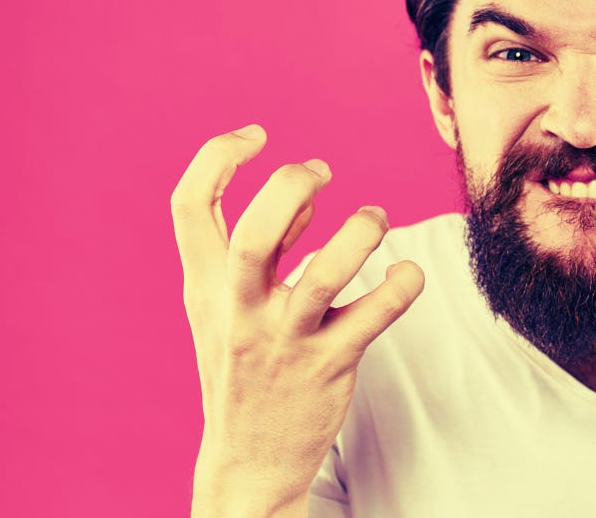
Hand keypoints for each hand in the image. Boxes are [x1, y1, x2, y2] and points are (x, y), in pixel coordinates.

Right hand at [170, 125, 423, 515]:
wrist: (248, 460)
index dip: (217, 156)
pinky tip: (407, 274)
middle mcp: (238, 308)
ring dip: (359, 234)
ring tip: (375, 219)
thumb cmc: (245, 364)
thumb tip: (306, 196)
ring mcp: (284, 339)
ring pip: (323, 275)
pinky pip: (374, 316)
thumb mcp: (227, 306)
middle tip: (322, 172)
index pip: (188, 204)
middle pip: (253, 234)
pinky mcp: (329, 364)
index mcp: (205, 284)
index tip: (256, 135)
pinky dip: (401, 286)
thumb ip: (262, 248)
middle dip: (291, 188)